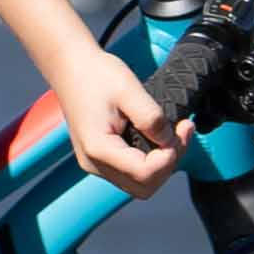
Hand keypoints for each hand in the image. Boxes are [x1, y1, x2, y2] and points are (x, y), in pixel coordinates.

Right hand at [60, 50, 173, 192]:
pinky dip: (151, 161)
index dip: (171, 156)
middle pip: (144, 186)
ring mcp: (96, 164)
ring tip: (175, 133)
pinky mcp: (100, 159)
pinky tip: (159, 138)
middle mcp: (94, 163)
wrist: (71, 67)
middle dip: (170, 163)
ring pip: (140, 184)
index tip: (183, 126)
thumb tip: (170, 141)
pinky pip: (132, 173)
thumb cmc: (97, 75)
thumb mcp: (129, 89)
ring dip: (163, 164)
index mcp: (98, 149)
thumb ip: (152, 118)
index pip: (145, 173)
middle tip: (183, 131)